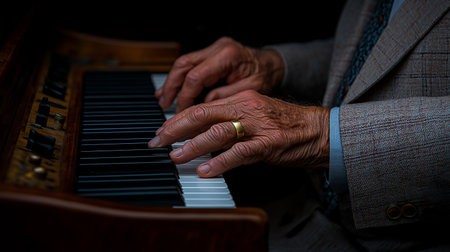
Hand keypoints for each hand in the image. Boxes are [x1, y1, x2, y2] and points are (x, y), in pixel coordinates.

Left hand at [148, 90, 329, 176]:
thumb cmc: (286, 124)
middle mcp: (247, 108)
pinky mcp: (269, 144)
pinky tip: (205, 170)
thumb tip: (202, 132)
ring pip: (218, 132)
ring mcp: (258, 126)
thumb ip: (231, 119)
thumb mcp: (255, 113)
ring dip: (193, 146)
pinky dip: (219, 163)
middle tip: (159, 141)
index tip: (163, 131)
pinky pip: (239, 153)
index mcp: (241, 99)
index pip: (202, 106)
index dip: (179, 119)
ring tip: (176, 157)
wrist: (318, 130)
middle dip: (176, 129)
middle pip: (203, 114)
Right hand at [156, 37, 284, 111]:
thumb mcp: (250, 90)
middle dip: (171, 86)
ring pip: (183, 63)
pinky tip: (172, 89)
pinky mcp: (212, 53)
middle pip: (184, 65)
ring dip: (172, 82)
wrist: (273, 64)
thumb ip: (226, 96)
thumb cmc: (265, 76)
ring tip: (163, 99)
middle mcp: (218, 48)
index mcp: (228, 56)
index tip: (182, 113)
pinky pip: (191, 64)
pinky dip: (180, 78)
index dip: (186, 97)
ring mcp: (214, 48)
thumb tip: (204, 106)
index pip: (196, 77)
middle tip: (164, 104)